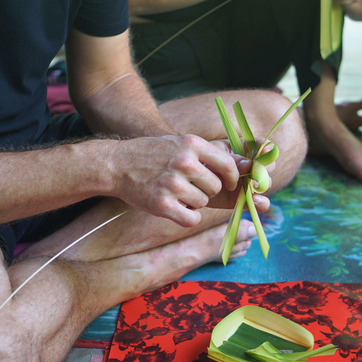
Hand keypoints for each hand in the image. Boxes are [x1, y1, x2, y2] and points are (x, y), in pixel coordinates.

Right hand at [111, 134, 242, 226]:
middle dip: (207, 191)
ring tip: (177, 194)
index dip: (232, 178)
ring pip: (203, 203)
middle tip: (190, 188)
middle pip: (215, 188)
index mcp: (191, 144)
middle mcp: (184, 163)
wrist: (116, 164)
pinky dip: (187, 217)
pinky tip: (176, 208)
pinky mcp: (162, 205)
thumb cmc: (151, 154)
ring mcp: (173, 184)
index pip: (227, 165)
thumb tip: (245, 166)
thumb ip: (208, 154)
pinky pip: (191, 218)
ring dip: (194, 203)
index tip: (229, 184)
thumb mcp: (179, 143)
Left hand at [206, 140, 272, 212]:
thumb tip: (250, 164)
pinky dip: (261, 203)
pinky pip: (258, 202)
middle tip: (256, 172)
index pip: (261, 146)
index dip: (266, 148)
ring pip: (265, 184)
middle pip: (268, 166)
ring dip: (262, 185)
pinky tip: (257, 201)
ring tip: (253, 186)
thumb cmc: (200, 162)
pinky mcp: (244, 199)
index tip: (265, 150)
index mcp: (244, 149)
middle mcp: (250, 167)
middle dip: (265, 168)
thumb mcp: (214, 156)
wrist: (189, 183)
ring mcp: (249, 183)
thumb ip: (232, 160)